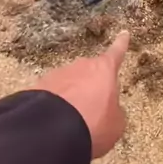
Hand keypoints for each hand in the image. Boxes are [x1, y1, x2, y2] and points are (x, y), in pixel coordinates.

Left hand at [33, 31, 129, 158]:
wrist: (52, 130)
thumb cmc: (93, 124)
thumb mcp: (116, 124)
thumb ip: (115, 112)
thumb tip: (109, 110)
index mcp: (104, 70)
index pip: (116, 53)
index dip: (121, 44)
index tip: (123, 33)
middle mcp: (81, 66)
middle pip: (90, 72)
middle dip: (91, 86)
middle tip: (93, 108)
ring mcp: (58, 73)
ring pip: (69, 83)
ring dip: (72, 97)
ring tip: (72, 121)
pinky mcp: (38, 85)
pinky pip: (52, 94)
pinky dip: (55, 105)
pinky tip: (55, 121)